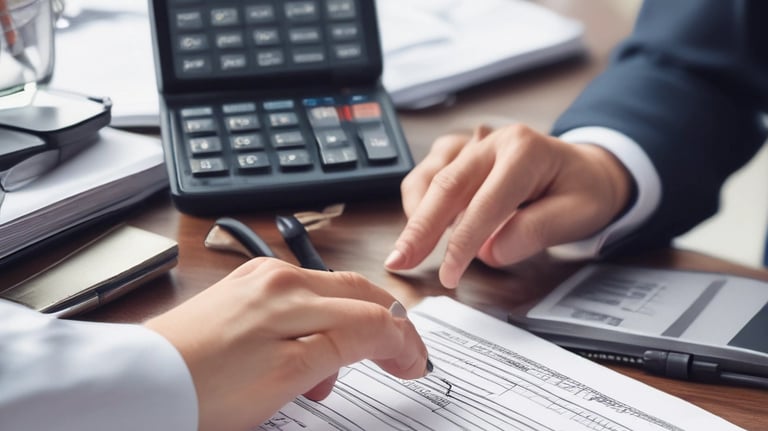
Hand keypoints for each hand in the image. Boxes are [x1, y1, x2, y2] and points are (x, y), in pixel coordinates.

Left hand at [145, 258, 427, 430]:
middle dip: (386, 327)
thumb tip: (390, 333)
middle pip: (358, 293)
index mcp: (294, 293)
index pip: (373, 312)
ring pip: (331, 295)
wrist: (142, 383)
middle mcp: (280, 275)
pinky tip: (305, 358)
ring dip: (350, 331)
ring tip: (334, 378)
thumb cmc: (204, 389)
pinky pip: (300, 298)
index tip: (415, 367)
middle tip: (400, 362)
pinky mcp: (245, 288)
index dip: (403, 341)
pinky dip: (317, 326)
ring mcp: (260, 278)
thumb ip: (347, 346)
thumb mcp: (289, 375)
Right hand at [385, 124, 632, 287]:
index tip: (450, 275)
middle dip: (420, 228)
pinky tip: (421, 227)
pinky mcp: (459, 155)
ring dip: (415, 215)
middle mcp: (492, 142)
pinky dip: (418, 201)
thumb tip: (489, 253)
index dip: (463, 242)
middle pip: (446, 184)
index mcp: (524, 151)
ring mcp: (472, 146)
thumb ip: (535, 231)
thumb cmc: (583, 190)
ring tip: (407, 250)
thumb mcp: (578, 214)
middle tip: (399, 262)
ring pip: (429, 176)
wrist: (585, 169)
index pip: (486, 202)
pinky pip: (427, 174)